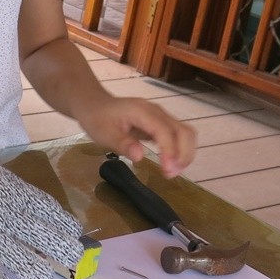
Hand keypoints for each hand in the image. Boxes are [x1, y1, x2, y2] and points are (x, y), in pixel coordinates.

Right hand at [0, 150, 83, 278]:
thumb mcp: (5, 180)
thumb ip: (27, 199)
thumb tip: (52, 221)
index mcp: (19, 197)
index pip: (55, 215)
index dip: (68, 229)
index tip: (73, 235)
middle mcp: (9, 218)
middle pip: (51, 243)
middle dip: (67, 254)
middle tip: (68, 258)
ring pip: (28, 267)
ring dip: (39, 274)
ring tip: (38, 273)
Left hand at [77, 96, 196, 177]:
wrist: (94, 104)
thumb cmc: (97, 118)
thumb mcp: (103, 133)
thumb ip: (122, 143)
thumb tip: (140, 157)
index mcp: (142, 112)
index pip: (165, 131)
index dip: (170, 151)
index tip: (167, 170)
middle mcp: (156, 112)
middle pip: (183, 131)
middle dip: (183, 154)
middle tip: (171, 174)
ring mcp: (161, 116)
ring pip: (185, 133)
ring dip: (185, 153)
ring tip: (172, 171)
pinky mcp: (161, 123)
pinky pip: (178, 135)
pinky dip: (180, 150)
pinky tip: (170, 163)